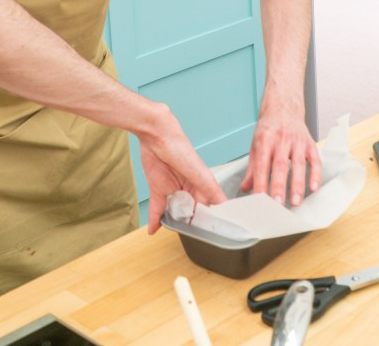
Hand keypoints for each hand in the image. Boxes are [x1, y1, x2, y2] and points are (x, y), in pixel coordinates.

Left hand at [138, 105, 226, 233]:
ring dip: (175, 224)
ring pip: (175, 212)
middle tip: (194, 242)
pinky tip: (153, 230)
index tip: (215, 238)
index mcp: (202, 185)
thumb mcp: (200, 173)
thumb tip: (225, 207)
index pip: (210, 208)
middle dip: (193, 226)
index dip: (212, 221)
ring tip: (178, 237)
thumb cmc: (181, 148)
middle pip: (192, 213)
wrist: (156, 136)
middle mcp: (189, 189)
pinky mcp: (158, 189)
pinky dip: (155, 220)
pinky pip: (157, 209)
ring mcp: (173, 190)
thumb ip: (211, 191)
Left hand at [240, 106, 320, 206]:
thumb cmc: (269, 128)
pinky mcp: (310, 143)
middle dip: (278, 186)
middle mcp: (281, 139)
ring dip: (297, 184)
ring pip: (299, 164)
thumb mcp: (256, 144)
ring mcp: (297, 141)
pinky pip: (315, 160)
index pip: (261, 165)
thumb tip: (245, 188)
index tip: (259, 199)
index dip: (260, 183)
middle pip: (280, 165)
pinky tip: (314, 187)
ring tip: (295, 201)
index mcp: (264, 140)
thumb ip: (252, 168)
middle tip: (277, 204)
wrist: (283, 107)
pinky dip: (316, 174)